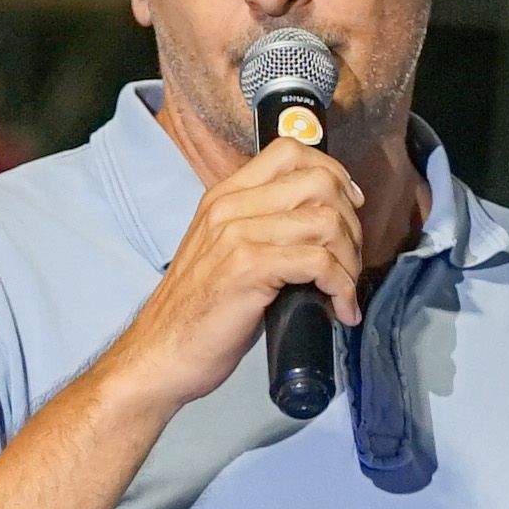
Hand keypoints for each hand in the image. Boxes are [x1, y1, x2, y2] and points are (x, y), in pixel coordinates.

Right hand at [108, 132, 366, 418]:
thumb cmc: (196, 315)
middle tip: (349, 261)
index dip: (333, 174)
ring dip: (350, 259)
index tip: (348, 208)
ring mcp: (237, 235)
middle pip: (320, 182)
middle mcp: (230, 207)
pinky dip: (342, 287)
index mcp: (224, 197)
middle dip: (351, 223)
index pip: (291, 151)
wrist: (157, 356)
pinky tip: (339, 309)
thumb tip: (319, 224)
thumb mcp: (222, 254)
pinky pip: (319, 262)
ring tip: (343, 289)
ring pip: (327, 221)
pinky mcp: (247, 268)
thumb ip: (259, 228)